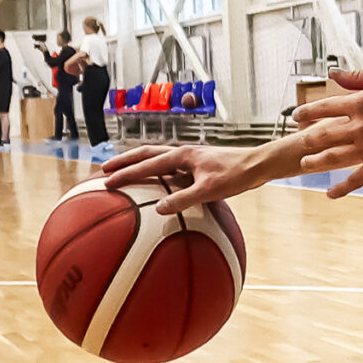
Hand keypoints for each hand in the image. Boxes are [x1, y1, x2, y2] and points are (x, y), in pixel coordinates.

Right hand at [97, 143, 255, 215]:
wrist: (258, 165)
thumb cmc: (237, 175)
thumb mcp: (210, 190)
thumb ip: (183, 199)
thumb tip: (158, 209)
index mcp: (182, 155)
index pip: (147, 163)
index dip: (126, 173)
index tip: (107, 181)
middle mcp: (183, 153)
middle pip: (146, 154)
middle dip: (124, 162)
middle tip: (104, 170)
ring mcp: (190, 158)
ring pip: (157, 159)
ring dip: (139, 164)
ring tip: (123, 173)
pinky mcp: (197, 166)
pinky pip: (170, 169)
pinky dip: (157, 174)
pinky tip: (156, 187)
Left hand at [289, 63, 362, 198]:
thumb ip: (359, 76)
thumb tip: (333, 74)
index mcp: (361, 102)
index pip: (324, 108)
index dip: (307, 112)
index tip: (297, 116)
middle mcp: (360, 126)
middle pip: (323, 135)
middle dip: (307, 138)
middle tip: (299, 140)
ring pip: (333, 158)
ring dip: (316, 162)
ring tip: (305, 164)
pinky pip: (356, 179)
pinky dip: (341, 188)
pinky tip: (330, 193)